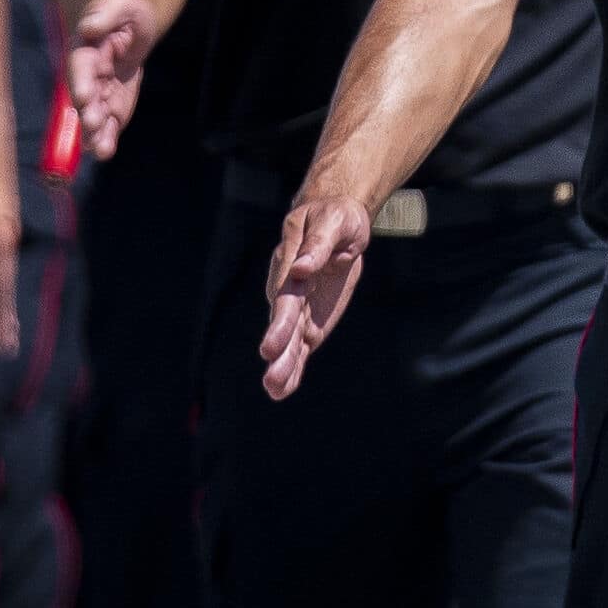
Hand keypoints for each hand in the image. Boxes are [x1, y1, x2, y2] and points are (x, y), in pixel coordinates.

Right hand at [69, 0, 159, 166]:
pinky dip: (107, 136)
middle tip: (93, 125)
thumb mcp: (121, 5)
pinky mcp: (113, 103)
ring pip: (94, 113)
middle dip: (88, 111)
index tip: (83, 95)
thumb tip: (89, 27)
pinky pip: (109, 121)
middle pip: (85, 96)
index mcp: (86, 49)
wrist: (133, 26)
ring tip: (100, 150)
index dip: (81, 80)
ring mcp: (100, 91)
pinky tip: (106, 151)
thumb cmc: (125, 11)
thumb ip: (105, 15)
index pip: (80, 65)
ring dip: (96, 132)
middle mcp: (88, 74)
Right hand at [259, 191, 374, 399]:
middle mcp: (289, 289)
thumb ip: (318, 246)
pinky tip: (283, 389)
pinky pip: (300, 345)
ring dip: (283, 365)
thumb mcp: (334, 222)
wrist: (337, 220)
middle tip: (272, 379)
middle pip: (283, 323)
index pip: (285, 297)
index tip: (271, 347)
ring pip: (290, 339)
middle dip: (279, 351)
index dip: (279, 324)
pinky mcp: (310, 319)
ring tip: (275, 390)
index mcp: (291, 263)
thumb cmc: (335, 217)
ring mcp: (299, 306)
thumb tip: (301, 268)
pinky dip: (294, 366)